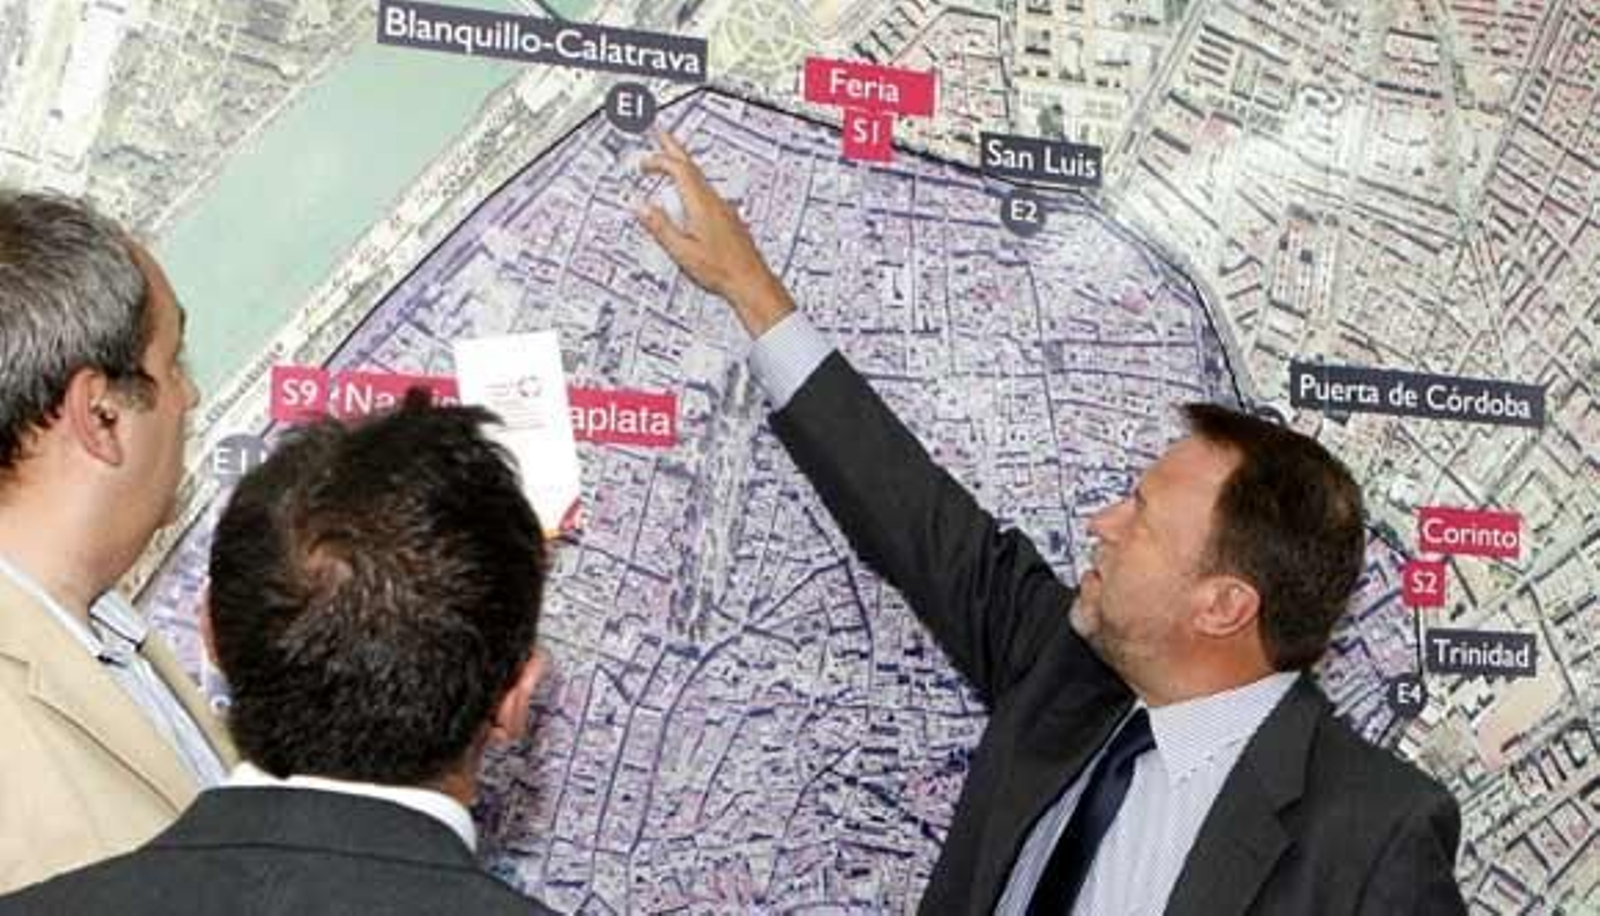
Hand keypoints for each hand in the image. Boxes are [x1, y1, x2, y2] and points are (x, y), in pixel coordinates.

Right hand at [635, 131, 794, 336]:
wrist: (750, 280)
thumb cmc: (721, 269)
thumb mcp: (682, 252)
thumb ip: (661, 228)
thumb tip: (642, 208)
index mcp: (701, 205)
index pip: (679, 170)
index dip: (659, 161)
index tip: (644, 163)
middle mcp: (714, 201)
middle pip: (691, 166)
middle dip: (673, 148)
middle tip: (659, 134)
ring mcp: (723, 207)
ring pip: (699, 177)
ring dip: (682, 165)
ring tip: (669, 160)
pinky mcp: (727, 217)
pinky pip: (705, 191)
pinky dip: (691, 182)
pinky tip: (687, 192)